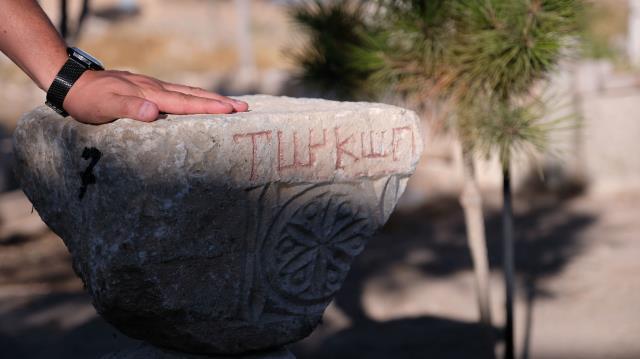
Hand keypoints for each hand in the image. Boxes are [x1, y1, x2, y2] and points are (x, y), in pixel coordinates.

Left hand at [63, 70, 248, 123]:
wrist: (74, 83)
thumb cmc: (88, 101)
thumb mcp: (103, 107)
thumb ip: (128, 109)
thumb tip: (154, 112)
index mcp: (149, 94)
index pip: (184, 102)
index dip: (208, 107)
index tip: (230, 111)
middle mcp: (156, 89)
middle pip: (193, 95)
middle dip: (219, 102)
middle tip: (244, 108)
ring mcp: (153, 87)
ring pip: (188, 93)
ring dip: (211, 99)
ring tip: (232, 105)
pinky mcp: (149, 89)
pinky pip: (179, 93)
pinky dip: (196, 97)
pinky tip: (200, 101)